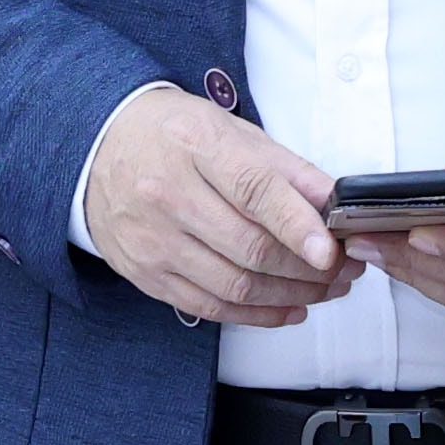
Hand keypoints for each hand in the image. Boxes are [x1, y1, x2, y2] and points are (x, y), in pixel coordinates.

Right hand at [82, 88, 360, 325]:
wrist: (99, 148)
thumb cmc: (172, 135)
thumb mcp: (231, 130)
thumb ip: (286, 168)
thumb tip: (334, 200)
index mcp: (195, 146)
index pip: (253, 190)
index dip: (297, 224)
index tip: (332, 248)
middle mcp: (167, 194)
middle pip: (249, 247)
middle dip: (309, 268)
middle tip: (346, 269)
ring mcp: (153, 239)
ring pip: (234, 284)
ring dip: (291, 295)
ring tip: (326, 290)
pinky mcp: (146, 273)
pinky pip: (210, 306)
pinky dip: (257, 314)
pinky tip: (289, 309)